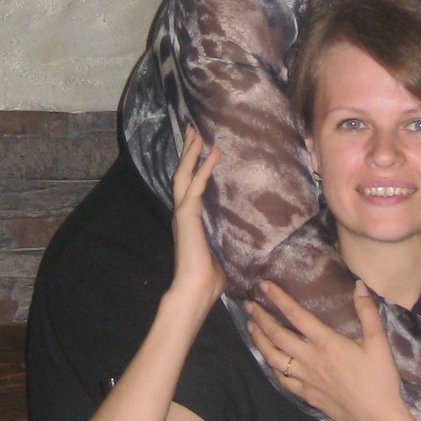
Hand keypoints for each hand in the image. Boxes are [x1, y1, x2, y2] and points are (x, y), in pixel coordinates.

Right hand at [169, 129, 223, 317]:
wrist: (196, 289)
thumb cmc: (209, 279)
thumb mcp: (220, 252)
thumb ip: (224, 241)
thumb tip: (240, 243)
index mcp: (188, 221)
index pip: (188, 187)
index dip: (191, 166)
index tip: (197, 149)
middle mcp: (182, 213)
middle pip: (181, 174)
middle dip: (187, 151)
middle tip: (193, 130)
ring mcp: (182, 212)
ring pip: (183, 175)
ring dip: (191, 153)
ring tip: (198, 133)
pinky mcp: (187, 215)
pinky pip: (196, 185)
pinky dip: (205, 168)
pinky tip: (214, 153)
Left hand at [248, 279, 407, 420]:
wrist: (378, 418)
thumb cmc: (380, 379)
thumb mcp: (378, 342)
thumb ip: (367, 312)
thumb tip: (359, 285)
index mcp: (326, 343)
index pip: (296, 315)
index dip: (278, 299)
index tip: (263, 285)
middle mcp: (309, 359)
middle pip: (277, 336)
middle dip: (261, 318)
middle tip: (249, 305)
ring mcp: (305, 379)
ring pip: (273, 358)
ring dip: (260, 341)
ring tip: (251, 327)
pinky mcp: (306, 395)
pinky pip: (282, 379)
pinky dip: (271, 367)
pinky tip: (269, 361)